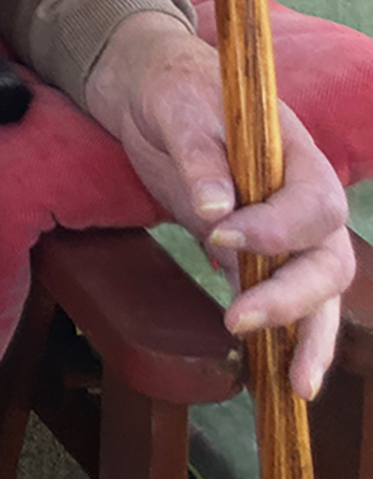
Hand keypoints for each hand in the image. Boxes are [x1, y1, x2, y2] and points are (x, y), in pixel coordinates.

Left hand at [85, 10, 353, 398]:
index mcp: (297, 157)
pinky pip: (279, 298)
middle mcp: (301, 199)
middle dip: (294, 298)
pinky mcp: (252, 254)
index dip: (274, 229)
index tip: (219, 235)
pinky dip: (280, 335)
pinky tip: (272, 376)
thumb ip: (201, 156)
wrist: (152, 92)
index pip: (311, 205)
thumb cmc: (174, 90)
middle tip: (240, 321)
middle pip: (326, 259)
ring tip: (294, 388)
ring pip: (316, 291)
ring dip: (308, 337)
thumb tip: (216, 210)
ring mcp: (281, 231)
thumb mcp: (181, 109)